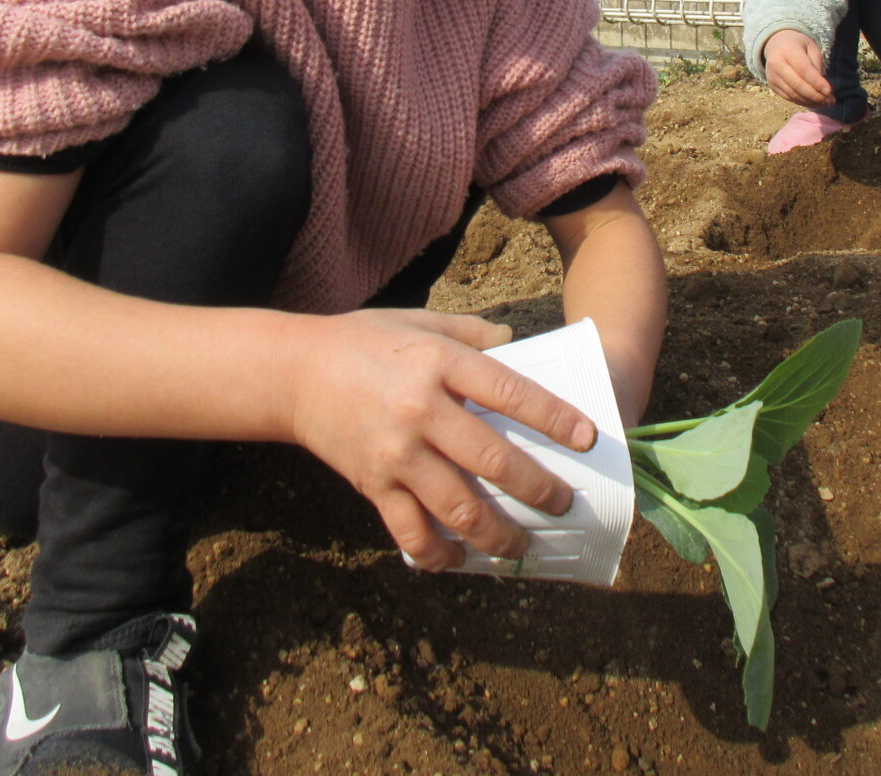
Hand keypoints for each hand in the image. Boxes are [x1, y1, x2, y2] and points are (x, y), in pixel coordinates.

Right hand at [287, 308, 596, 571]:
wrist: (293, 373)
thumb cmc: (363, 342)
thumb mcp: (419, 321)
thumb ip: (471, 331)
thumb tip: (515, 342)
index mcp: (439, 363)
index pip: (510, 393)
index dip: (554, 418)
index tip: (587, 438)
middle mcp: (421, 411)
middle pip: (494, 461)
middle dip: (538, 488)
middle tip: (563, 503)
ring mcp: (396, 454)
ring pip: (459, 508)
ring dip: (498, 534)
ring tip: (521, 544)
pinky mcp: (373, 485)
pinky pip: (411, 532)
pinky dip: (438, 554)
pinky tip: (459, 559)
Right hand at [763, 28, 833, 105]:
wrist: (777, 45)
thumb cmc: (799, 46)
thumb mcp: (811, 48)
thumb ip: (817, 66)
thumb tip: (822, 88)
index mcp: (787, 50)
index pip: (804, 69)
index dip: (817, 82)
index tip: (829, 91)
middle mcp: (776, 63)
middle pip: (797, 84)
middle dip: (815, 95)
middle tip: (830, 101)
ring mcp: (772, 76)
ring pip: (793, 94)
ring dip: (810, 101)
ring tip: (825, 103)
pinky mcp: (772, 86)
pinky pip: (788, 98)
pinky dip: (802, 102)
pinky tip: (814, 103)